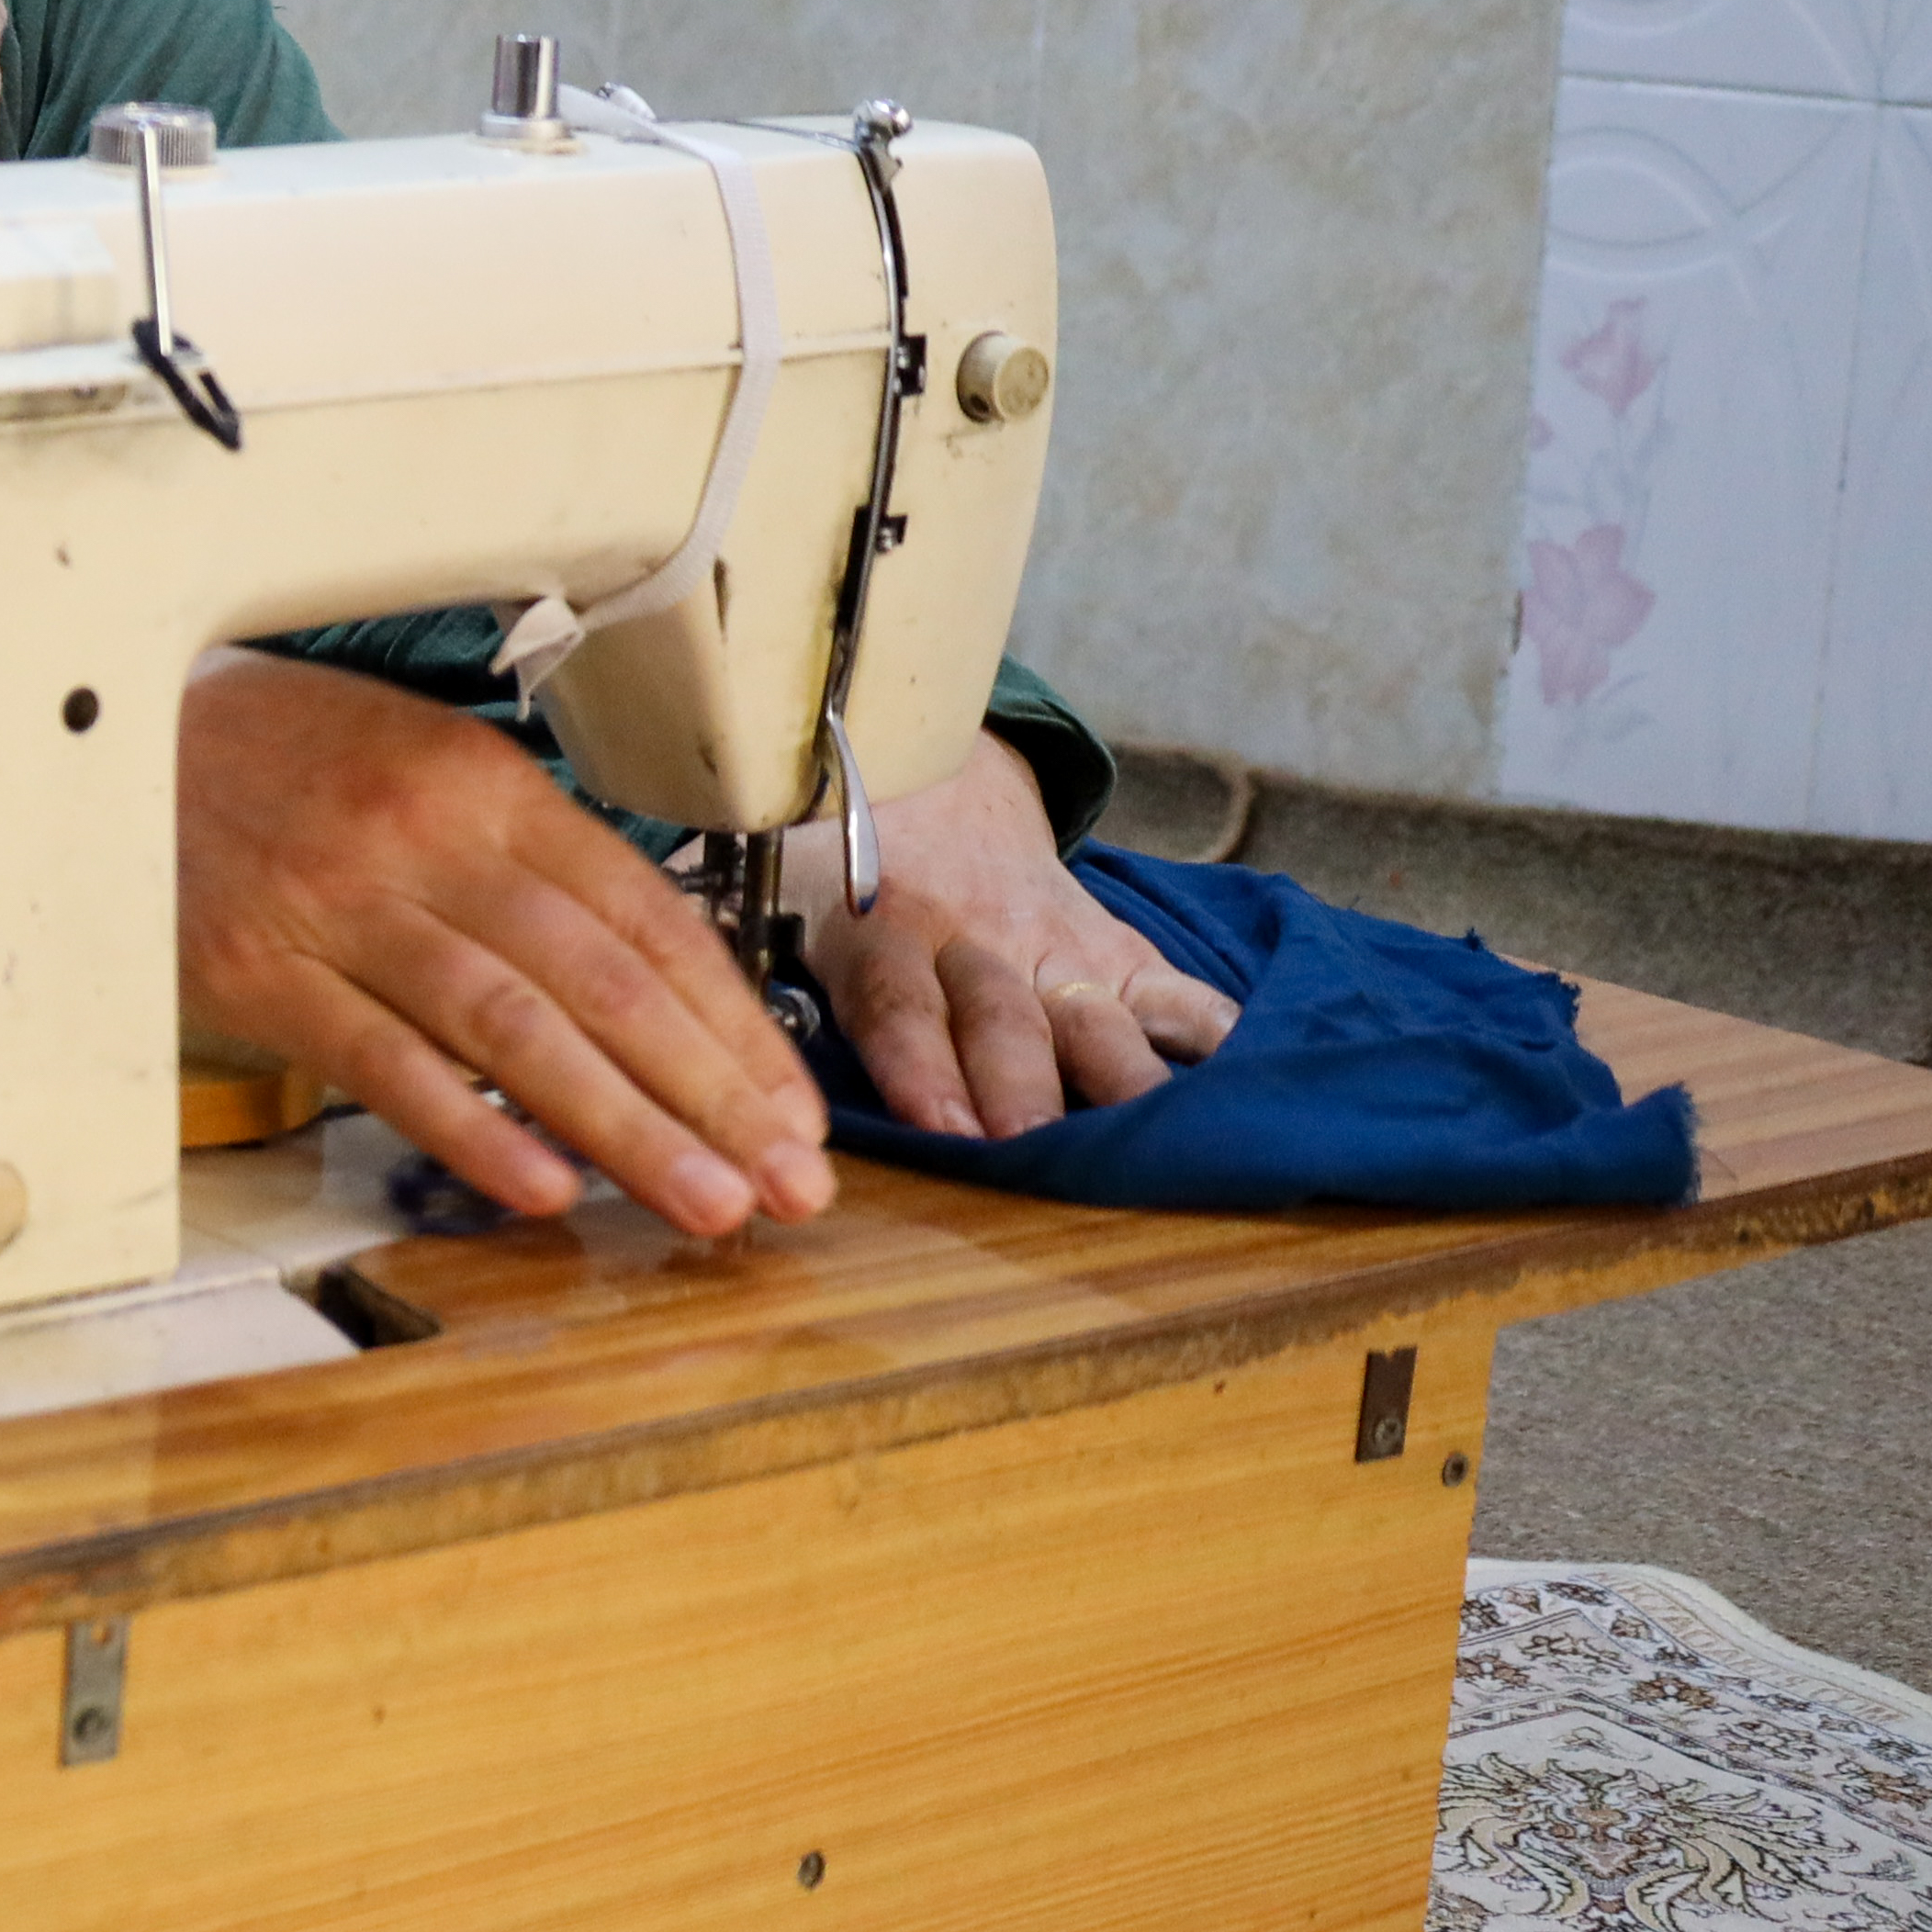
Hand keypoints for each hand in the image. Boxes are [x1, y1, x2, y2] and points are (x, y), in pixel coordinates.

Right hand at [176, 653, 833, 1242]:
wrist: (111, 738)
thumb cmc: (277, 765)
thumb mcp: (420, 774)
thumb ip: (525, 868)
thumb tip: (646, 991)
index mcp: (487, 788)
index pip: (647, 918)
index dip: (735, 1025)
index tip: (793, 1110)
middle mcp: (427, 839)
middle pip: (602, 981)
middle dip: (713, 1094)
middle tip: (791, 1183)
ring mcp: (341, 907)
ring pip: (514, 1028)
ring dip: (625, 1127)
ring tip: (706, 1203)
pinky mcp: (260, 971)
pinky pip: (386, 1063)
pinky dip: (470, 1130)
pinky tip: (544, 1186)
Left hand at [780, 732, 1238, 1136]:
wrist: (933, 777)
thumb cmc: (829, 857)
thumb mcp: (762, 885)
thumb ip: (736, 945)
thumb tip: (685, 1017)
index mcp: (875, 929)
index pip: (898, 1002)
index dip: (919, 1064)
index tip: (942, 1127)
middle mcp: (972, 940)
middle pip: (1003, 1024)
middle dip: (1019, 1094)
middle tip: (1031, 1153)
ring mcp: (1053, 947)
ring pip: (1094, 1021)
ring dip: (1120, 1085)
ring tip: (1153, 1144)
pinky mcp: (1115, 953)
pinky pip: (1175, 998)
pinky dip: (1214, 1040)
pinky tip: (1246, 1086)